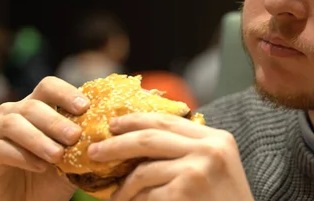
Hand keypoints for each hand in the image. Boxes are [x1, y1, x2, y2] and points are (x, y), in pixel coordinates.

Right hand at [0, 77, 89, 200]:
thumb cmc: (53, 174)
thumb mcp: (75, 156)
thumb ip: (87, 140)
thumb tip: (113, 129)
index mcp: (38, 105)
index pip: (49, 86)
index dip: (66, 93)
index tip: (84, 107)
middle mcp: (15, 112)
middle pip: (33, 105)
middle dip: (56, 121)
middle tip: (74, 136)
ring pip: (14, 124)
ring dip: (38, 138)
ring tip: (57, 155)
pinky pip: (1, 149)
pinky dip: (23, 157)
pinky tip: (40, 167)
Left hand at [88, 113, 253, 200]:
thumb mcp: (217, 166)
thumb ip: (192, 149)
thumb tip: (143, 137)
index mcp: (217, 138)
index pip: (169, 120)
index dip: (136, 120)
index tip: (114, 124)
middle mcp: (209, 149)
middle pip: (150, 137)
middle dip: (117, 143)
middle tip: (95, 150)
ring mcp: (197, 170)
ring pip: (144, 170)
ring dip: (123, 185)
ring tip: (115, 195)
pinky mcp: (185, 192)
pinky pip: (147, 194)